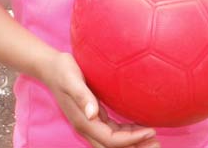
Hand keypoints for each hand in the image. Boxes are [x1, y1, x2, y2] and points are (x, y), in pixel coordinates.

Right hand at [41, 51, 159, 147]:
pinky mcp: (93, 116)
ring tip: (153, 140)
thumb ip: (82, 96)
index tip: (151, 130)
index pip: (111, 140)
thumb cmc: (62, 70)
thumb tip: (93, 113)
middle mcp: (87, 126)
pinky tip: (140, 126)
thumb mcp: (71, 79)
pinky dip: (127, 133)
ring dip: (132, 143)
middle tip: (157, 144)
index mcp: (83, 122)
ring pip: (113, 142)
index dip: (131, 139)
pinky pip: (112, 132)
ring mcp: (90, 123)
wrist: (50, 67)